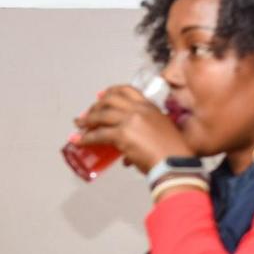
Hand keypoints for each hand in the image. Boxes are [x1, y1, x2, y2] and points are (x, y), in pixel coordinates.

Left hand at [75, 84, 190, 173]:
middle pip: (110, 100)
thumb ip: (144, 135)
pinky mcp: (122, 134)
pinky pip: (99, 134)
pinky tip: (79, 141)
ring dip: (87, 120)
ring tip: (79, 125)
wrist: (174, 162)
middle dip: (95, 106)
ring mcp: (130, 120)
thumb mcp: (161, 132)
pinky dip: (86, 138)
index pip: (127, 90)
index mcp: (150, 106)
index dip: (111, 92)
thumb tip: (125, 156)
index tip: (100, 96)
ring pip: (102, 115)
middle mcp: (139, 109)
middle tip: (87, 114)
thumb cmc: (172, 152)